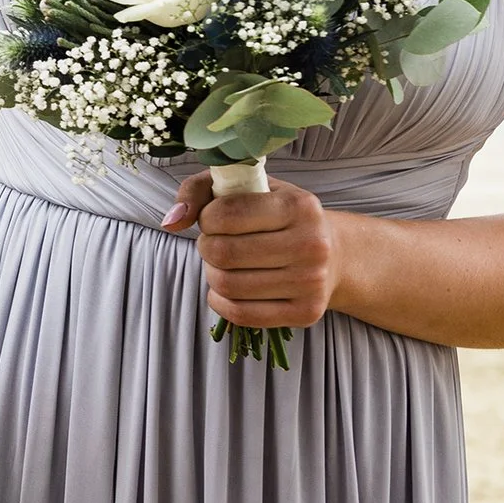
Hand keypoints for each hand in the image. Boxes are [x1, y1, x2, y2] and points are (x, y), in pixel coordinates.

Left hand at [164, 171, 339, 330]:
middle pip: (224, 253)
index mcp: (299, 206)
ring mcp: (311, 282)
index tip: (214, 218)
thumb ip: (201, 191)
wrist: (333, 253)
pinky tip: (226, 288)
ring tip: (222, 263)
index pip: (226, 215)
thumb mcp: (248, 187)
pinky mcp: (306, 313)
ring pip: (228, 285)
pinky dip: (220, 301)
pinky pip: (241, 314)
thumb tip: (171, 222)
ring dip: (212, 273)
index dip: (206, 218)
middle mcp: (311, 244)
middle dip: (207, 247)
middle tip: (215, 243)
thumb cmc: (278, 215)